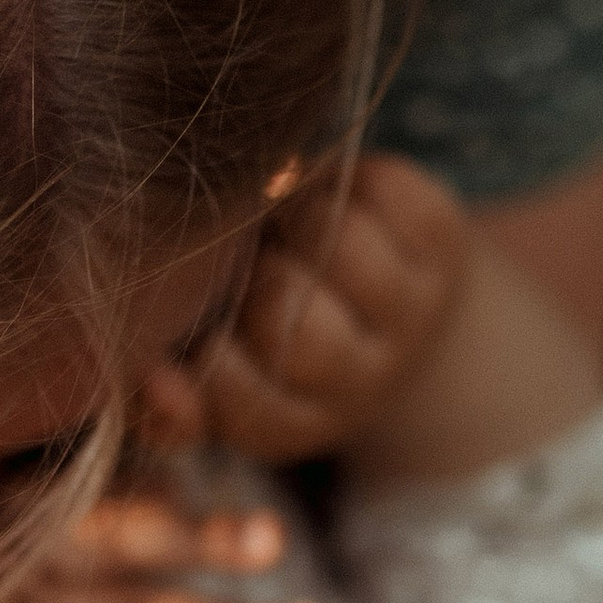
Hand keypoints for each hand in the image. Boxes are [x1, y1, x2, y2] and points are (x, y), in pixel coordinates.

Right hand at [142, 154, 467, 464]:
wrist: (377, 301)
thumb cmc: (260, 331)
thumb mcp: (210, 374)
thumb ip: (165, 394)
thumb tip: (158, 382)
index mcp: (297, 423)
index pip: (240, 399)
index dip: (210, 350)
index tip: (204, 322)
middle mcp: (365, 382)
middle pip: (296, 322)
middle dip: (260, 275)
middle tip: (252, 258)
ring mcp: (414, 314)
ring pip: (341, 244)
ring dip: (303, 217)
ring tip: (291, 224)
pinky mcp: (445, 245)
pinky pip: (386, 190)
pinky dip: (352, 179)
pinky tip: (340, 198)